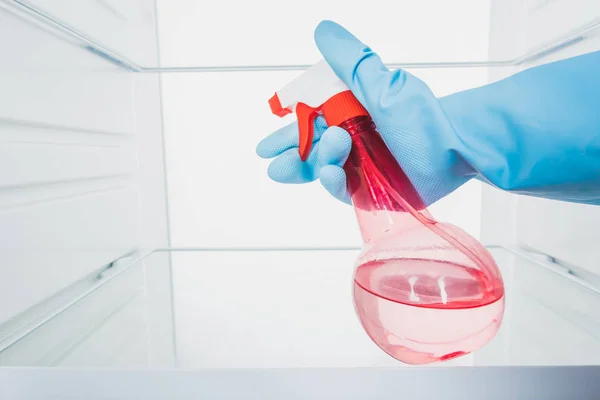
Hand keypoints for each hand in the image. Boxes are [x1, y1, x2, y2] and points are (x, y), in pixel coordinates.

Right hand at [257, 20, 473, 205]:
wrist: (455, 147)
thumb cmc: (421, 114)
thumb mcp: (381, 84)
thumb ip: (350, 61)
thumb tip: (323, 30)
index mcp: (348, 114)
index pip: (308, 123)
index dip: (287, 132)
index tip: (266, 144)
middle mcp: (350, 141)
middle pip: (309, 151)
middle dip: (290, 157)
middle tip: (273, 163)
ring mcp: (358, 167)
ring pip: (321, 170)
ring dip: (315, 165)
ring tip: (328, 159)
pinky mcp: (368, 190)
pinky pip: (340, 189)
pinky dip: (332, 182)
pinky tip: (332, 173)